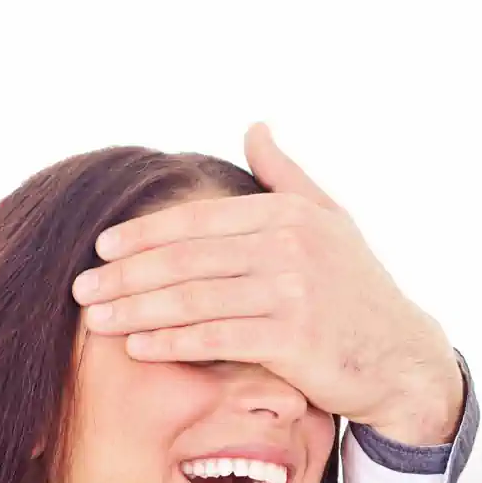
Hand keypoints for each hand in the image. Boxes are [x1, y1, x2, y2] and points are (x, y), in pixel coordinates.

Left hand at [74, 124, 464, 445]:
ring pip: (193, 299)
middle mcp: (288, 246)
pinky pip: (216, 339)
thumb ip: (284, 175)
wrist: (400, 356)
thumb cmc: (355, 289)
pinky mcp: (294, 339)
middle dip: (125, 275)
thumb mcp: (328, 219)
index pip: (197, 221)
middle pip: (185, 259)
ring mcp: (292, 292)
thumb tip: (255, 126)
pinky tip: (138, 347)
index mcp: (286, 213)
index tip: (101, 249)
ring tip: (96, 321)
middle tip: (80, 289)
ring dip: (137, 310)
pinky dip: (171, 343)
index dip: (143, 234)